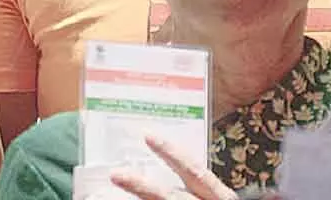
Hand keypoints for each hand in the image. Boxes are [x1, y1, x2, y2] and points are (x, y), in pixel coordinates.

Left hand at [110, 136, 237, 199]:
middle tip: (116, 174)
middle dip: (142, 186)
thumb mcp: (220, 197)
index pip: (195, 172)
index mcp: (219, 197)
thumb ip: (203, 186)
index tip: (147, 136)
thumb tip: (174, 169)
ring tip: (110, 188)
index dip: (172, 154)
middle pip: (172, 197)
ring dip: (138, 199)